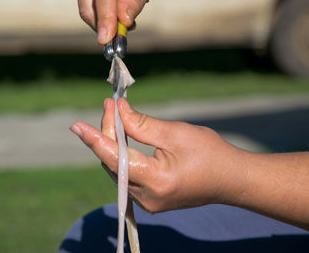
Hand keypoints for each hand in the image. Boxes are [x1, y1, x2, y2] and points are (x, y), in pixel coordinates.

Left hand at [70, 98, 246, 212]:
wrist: (232, 179)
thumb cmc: (211, 154)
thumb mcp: (175, 133)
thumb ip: (142, 125)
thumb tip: (118, 111)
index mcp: (155, 180)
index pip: (114, 158)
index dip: (94, 139)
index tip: (76, 125)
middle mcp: (147, 197)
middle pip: (114, 163)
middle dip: (108, 134)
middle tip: (110, 106)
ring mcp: (148, 202)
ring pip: (118, 170)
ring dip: (114, 144)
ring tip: (115, 117)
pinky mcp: (151, 200)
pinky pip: (127, 176)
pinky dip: (123, 156)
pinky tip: (123, 138)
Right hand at [73, 0, 156, 44]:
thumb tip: (125, 21)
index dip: (105, 18)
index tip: (106, 38)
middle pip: (87, 8)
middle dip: (103, 26)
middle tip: (122, 33)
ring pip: (86, 9)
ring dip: (103, 21)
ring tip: (123, 17)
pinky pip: (86, 6)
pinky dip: (100, 14)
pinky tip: (114, 10)